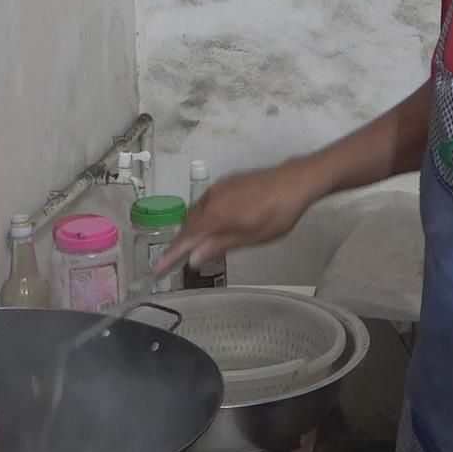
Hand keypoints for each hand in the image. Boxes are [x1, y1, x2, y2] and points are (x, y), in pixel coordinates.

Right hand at [155, 161, 322, 274]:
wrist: (295, 181)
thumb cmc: (277, 214)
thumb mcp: (251, 236)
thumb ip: (219, 245)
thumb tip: (192, 258)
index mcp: (214, 214)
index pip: (185, 238)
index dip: (170, 256)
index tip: (157, 271)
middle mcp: (210, 199)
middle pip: (187, 225)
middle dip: (180, 243)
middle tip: (177, 262)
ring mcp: (218, 189)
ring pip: (196, 212)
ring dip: (192, 230)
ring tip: (195, 247)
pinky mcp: (227, 183)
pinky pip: (206, 203)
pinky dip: (203, 218)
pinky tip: (213, 227)